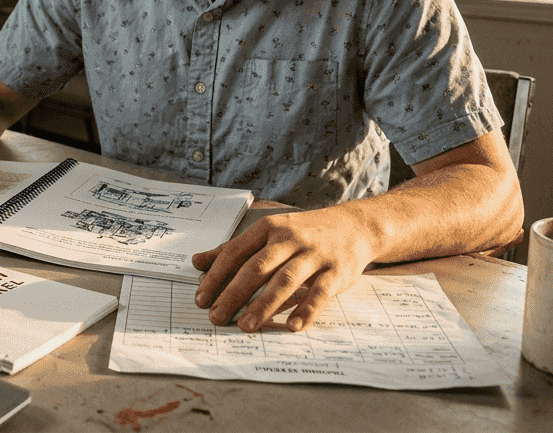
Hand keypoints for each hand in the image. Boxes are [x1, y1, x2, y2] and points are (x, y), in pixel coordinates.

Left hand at [191, 206, 376, 331]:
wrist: (355, 226)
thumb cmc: (304, 233)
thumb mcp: (269, 233)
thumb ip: (235, 249)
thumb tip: (197, 261)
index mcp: (269, 229)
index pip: (236, 252)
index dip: (216, 276)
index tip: (201, 298)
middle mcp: (290, 240)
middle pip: (257, 267)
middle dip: (234, 293)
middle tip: (217, 316)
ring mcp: (314, 256)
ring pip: (285, 281)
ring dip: (264, 305)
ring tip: (246, 325)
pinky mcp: (336, 272)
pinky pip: (319, 294)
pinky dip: (306, 310)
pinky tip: (292, 326)